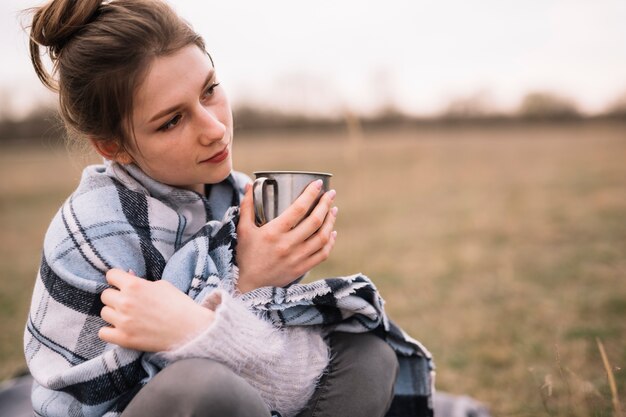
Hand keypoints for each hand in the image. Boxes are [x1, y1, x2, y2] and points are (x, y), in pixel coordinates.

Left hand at [98, 269, 214, 351]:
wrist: (190, 329)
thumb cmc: (179, 305)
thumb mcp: (162, 285)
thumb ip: (141, 281)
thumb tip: (127, 276)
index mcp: (135, 285)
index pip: (111, 275)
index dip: (117, 279)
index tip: (122, 284)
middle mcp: (125, 302)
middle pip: (105, 295)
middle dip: (116, 297)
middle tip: (128, 302)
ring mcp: (123, 321)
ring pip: (104, 313)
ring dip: (114, 314)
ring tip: (128, 317)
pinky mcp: (124, 338)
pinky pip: (103, 333)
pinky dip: (110, 331)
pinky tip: (121, 329)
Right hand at [236, 180, 337, 292]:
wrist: (249, 286)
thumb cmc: (246, 255)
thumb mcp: (243, 230)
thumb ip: (247, 207)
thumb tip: (249, 185)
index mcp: (274, 232)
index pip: (298, 209)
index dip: (311, 194)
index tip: (318, 184)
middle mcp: (288, 245)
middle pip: (314, 221)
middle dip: (325, 204)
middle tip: (331, 194)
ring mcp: (297, 258)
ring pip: (322, 237)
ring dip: (330, 221)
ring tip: (333, 210)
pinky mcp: (302, 268)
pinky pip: (322, 254)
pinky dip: (330, 242)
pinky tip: (332, 232)